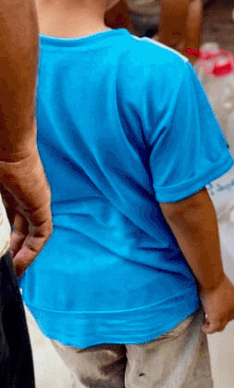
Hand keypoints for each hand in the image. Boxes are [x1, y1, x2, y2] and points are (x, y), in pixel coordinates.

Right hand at [0, 147, 51, 275]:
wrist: (3, 148)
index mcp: (8, 195)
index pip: (9, 222)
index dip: (5, 240)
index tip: (0, 256)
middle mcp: (23, 199)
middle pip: (20, 231)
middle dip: (13, 251)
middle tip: (6, 269)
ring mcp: (34, 201)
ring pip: (32, 235)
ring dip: (24, 255)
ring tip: (13, 274)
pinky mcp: (41, 204)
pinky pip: (42, 233)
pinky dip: (33, 249)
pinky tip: (22, 263)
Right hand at [201, 276, 233, 332]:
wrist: (212, 279)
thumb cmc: (214, 277)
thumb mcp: (220, 286)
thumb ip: (220, 294)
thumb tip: (213, 296)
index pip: (233, 312)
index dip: (226, 315)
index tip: (219, 315)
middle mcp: (232, 307)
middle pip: (227, 320)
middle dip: (219, 321)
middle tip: (211, 320)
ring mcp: (225, 314)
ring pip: (220, 327)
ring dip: (213, 327)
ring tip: (206, 325)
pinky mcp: (217, 318)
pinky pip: (213, 329)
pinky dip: (208, 329)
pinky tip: (203, 327)